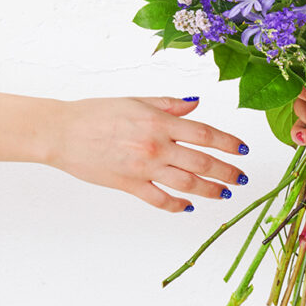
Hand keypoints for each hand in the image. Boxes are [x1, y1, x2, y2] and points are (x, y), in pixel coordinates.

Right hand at [48, 95, 250, 212]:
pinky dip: (177, 205)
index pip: (204, 134)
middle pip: (202, 163)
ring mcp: (143, 168)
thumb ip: (169, 104)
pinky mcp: (129, 185)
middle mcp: (156, 146)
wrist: (62, 132)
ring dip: (210, 190)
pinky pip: (160, 199)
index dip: (228, 143)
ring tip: (224, 193)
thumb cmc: (96, 113)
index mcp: (159, 122)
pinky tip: (188, 205)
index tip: (243, 150)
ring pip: (187, 184)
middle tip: (242, 178)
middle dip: (227, 171)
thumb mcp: (136, 100)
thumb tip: (196, 104)